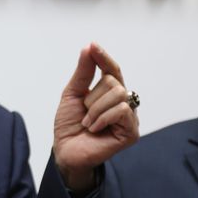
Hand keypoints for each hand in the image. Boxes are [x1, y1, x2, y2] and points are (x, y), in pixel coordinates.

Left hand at [52, 42, 139, 192]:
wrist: (66, 151)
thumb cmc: (70, 125)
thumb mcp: (73, 94)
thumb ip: (83, 72)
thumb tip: (89, 48)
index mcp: (110, 93)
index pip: (112, 70)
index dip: (103, 58)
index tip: (93, 46)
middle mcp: (123, 102)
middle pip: (113, 82)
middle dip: (92, 97)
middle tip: (84, 113)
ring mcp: (129, 117)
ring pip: (118, 94)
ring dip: (95, 109)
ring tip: (88, 123)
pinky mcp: (131, 131)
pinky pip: (122, 111)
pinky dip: (102, 118)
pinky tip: (94, 129)